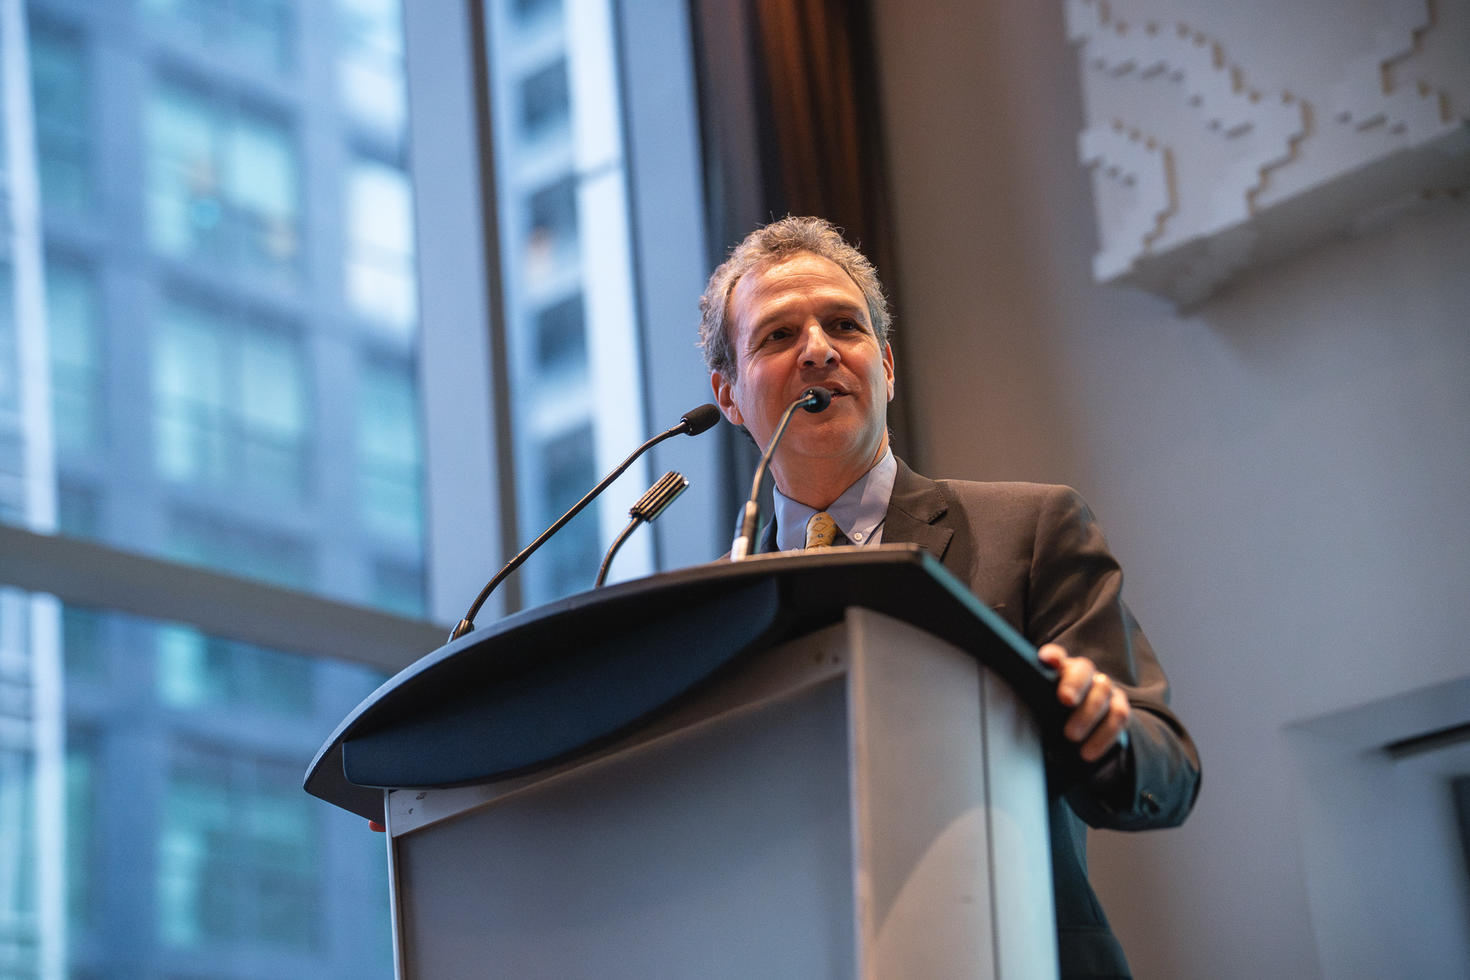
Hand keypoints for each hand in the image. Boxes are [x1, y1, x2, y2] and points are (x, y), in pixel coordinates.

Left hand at [1038, 643, 1129, 762]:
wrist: (1079, 733)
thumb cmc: (1052, 717)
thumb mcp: (1040, 708)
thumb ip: (1032, 701)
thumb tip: (1006, 709)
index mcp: (1061, 669)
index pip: (1057, 655)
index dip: (1053, 655)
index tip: (1046, 659)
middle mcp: (1085, 674)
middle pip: (1084, 669)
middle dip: (1075, 683)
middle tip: (1065, 700)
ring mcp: (1104, 689)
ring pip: (1103, 692)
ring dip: (1088, 714)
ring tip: (1071, 736)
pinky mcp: (1118, 707)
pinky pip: (1118, 717)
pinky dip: (1103, 736)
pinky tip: (1087, 752)